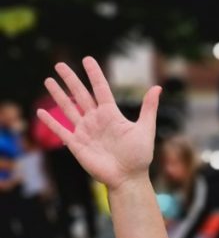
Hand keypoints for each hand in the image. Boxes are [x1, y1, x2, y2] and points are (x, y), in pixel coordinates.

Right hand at [36, 57, 161, 190]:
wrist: (128, 178)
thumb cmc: (139, 156)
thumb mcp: (145, 129)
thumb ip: (148, 108)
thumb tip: (157, 87)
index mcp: (111, 114)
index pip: (100, 89)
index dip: (94, 74)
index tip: (87, 59)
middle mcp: (96, 120)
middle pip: (80, 94)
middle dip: (70, 79)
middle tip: (59, 64)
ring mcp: (85, 131)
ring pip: (68, 108)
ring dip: (58, 95)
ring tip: (48, 80)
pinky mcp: (76, 144)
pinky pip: (61, 130)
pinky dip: (50, 121)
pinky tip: (41, 111)